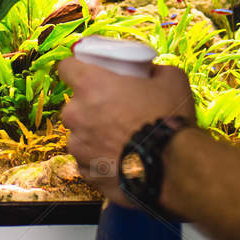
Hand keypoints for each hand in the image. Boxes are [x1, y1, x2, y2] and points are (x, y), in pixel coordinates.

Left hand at [57, 59, 196, 204]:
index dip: (77, 69)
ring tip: (122, 141)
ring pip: (80, 136)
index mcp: (90, 85)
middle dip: (91, 108)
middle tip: (116, 111)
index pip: (67, 67)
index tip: (88, 74)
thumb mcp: (172, 81)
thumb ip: (155, 71)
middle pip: (75, 106)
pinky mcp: (86, 172)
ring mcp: (78, 146)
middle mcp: (76, 114)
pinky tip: (121, 160)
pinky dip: (101, 161)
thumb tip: (152, 72)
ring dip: (95, 136)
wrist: (173, 168)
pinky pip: (88, 161)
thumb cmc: (169, 119)